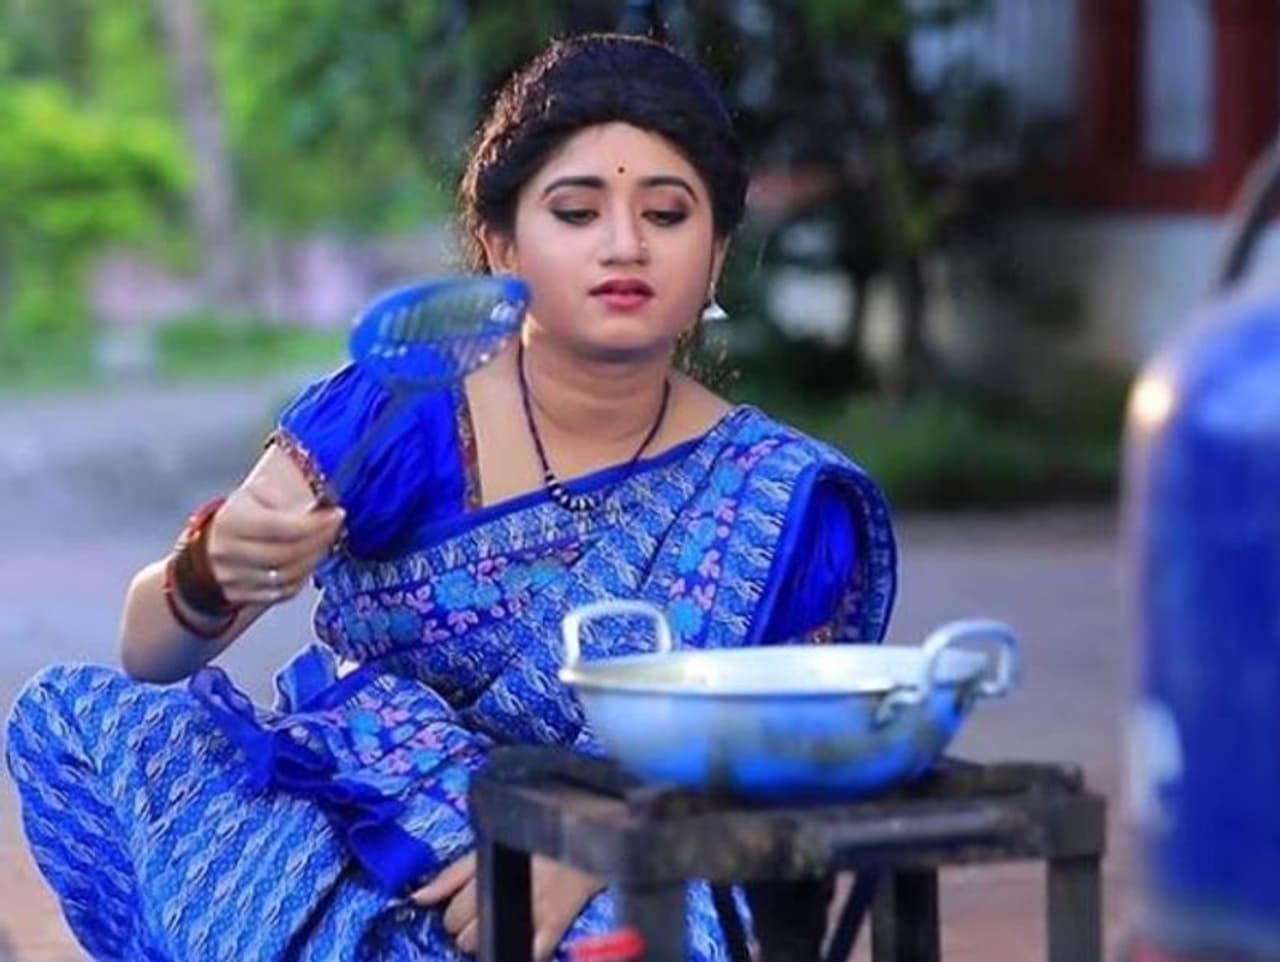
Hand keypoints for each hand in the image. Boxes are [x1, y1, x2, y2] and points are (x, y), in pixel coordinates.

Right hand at [206, 477, 344, 606]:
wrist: (210, 546)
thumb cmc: (239, 516)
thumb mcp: (253, 495)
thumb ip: (282, 494)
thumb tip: (320, 494)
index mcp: (232, 520)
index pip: (279, 526)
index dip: (313, 524)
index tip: (335, 514)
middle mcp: (228, 551)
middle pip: (286, 554)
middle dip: (319, 541)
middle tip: (334, 528)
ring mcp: (232, 577)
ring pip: (286, 577)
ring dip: (314, 560)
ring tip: (325, 543)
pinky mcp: (241, 595)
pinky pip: (282, 593)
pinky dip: (303, 578)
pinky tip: (311, 561)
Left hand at [411, 852, 604, 959]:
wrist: (584, 835)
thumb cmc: (533, 840)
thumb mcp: (489, 848)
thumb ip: (452, 875)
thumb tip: (417, 898)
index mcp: (488, 868)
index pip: (452, 914)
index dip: (456, 916)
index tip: (468, 909)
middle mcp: (506, 888)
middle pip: (465, 935)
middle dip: (470, 930)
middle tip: (490, 914)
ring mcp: (532, 907)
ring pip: (487, 945)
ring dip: (490, 940)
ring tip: (506, 921)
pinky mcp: (557, 923)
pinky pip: (529, 953)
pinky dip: (522, 950)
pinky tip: (523, 939)